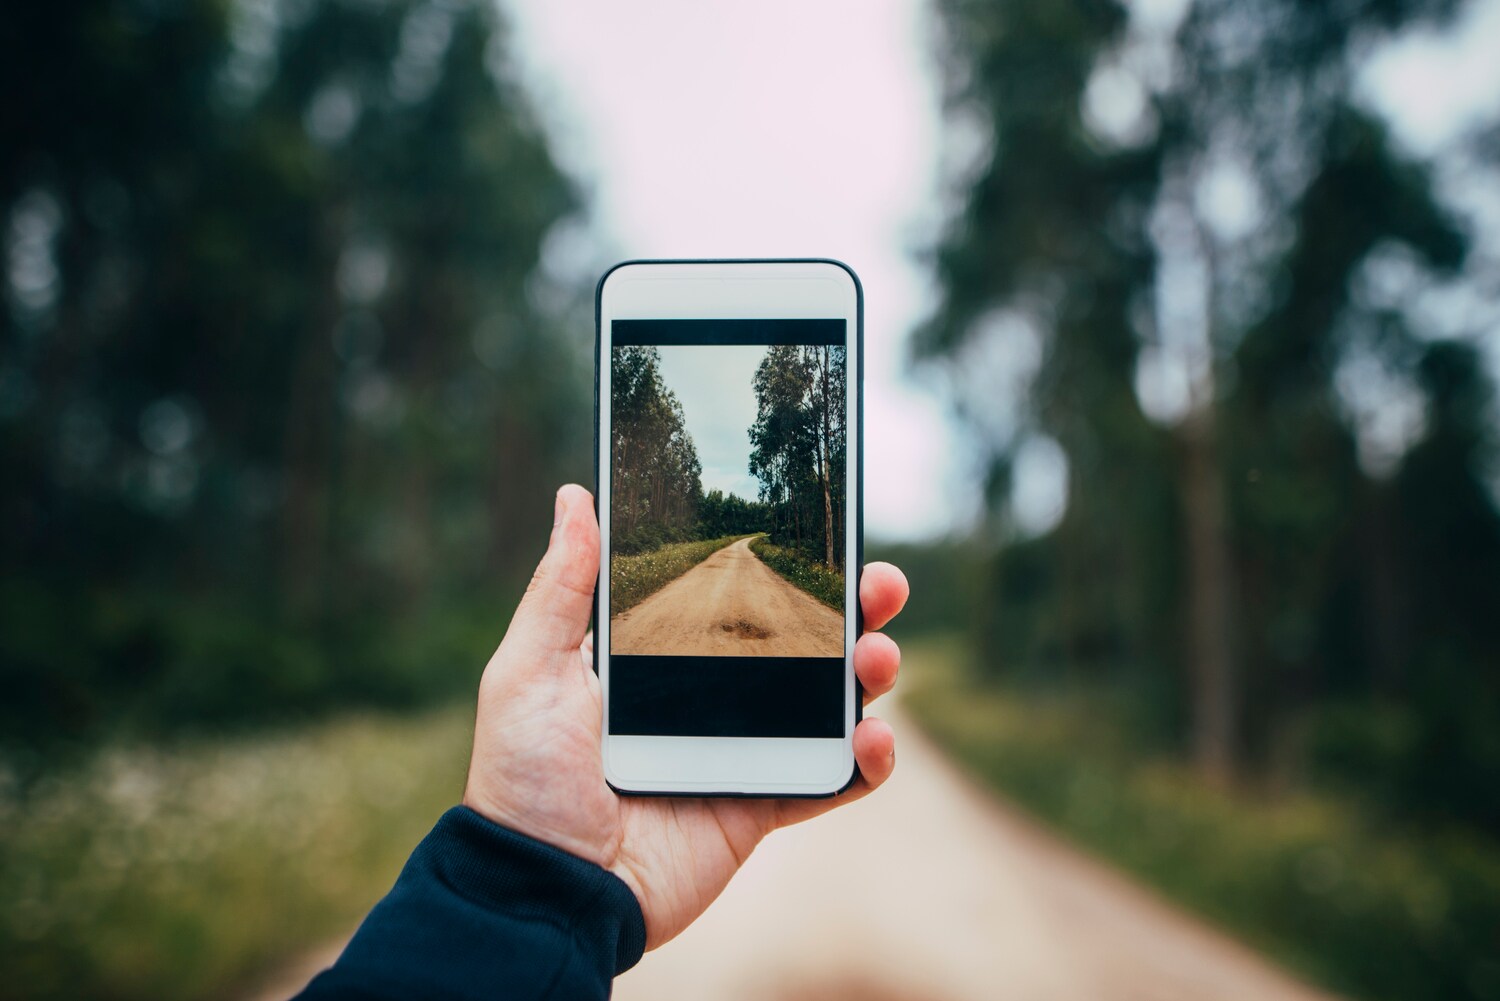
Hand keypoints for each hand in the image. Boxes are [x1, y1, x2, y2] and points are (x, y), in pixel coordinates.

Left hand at [463, 484, 906, 948]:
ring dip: (870, 672)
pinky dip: (868, 760)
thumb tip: (575, 496)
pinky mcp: (760, 805)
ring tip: (876, 658)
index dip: (786, 563)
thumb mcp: (530, 670)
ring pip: (829, 701)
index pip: (738, 595)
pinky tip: (872, 738)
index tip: (821, 531)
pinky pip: (831, 780)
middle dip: (853, 606)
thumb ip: (562, 587)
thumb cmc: (524, 778)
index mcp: (661, 655)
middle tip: (880, 585)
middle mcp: (709, 695)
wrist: (545, 888)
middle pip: (801, 639)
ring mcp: (740, 751)